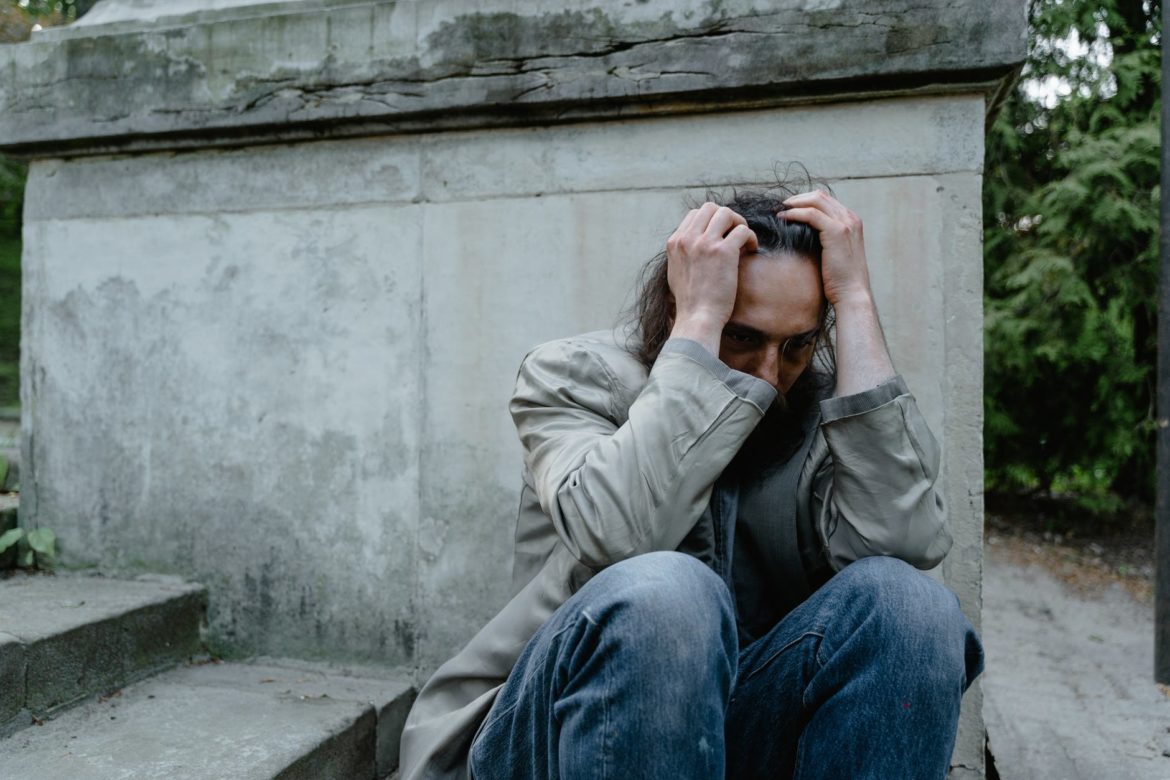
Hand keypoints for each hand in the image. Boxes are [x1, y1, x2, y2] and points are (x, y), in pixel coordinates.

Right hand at [666, 203, 757, 351]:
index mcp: (675, 242)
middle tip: (734, 234)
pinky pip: (742, 230)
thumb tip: (694, 245)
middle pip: (710, 207)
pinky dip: (750, 237)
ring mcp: (705, 243)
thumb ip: (683, 254)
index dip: (711, 222)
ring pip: (727, 213)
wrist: (697, 318)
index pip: (695, 215)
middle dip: (726, 217)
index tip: (720, 236)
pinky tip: (751, 250)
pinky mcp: (723, 252)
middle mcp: (688, 239)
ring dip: (739, 223)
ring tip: (743, 241)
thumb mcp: (676, 272)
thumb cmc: (690, 302)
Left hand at [780, 190, 872, 306]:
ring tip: (778, 212)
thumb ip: (824, 241)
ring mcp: (845, 223)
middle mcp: (850, 218)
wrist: (852, 293)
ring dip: (793, 204)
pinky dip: (795, 213)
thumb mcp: (835, 254)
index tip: (787, 210)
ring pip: (815, 200)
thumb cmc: (840, 280)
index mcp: (851, 222)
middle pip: (819, 196)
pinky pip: (811, 214)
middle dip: (796, 199)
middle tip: (779, 209)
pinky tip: (783, 219)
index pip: (825, 201)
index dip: (804, 201)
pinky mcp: (836, 231)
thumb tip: (803, 236)